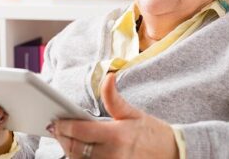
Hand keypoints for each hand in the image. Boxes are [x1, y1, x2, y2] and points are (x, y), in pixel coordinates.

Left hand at [48, 73, 178, 158]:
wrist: (173, 153)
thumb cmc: (152, 133)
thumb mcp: (133, 113)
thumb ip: (114, 98)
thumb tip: (108, 77)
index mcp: (116, 135)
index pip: (80, 131)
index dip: (63, 126)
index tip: (55, 121)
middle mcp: (112, 154)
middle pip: (75, 149)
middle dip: (62, 138)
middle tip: (55, 129)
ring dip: (69, 151)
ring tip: (65, 140)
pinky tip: (78, 153)